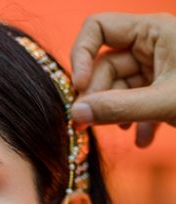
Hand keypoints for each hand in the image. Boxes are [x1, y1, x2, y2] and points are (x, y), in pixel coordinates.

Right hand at [70, 12, 175, 146]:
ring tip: (126, 134)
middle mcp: (152, 43)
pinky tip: (144, 140)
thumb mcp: (164, 104)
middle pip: (105, 65)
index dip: (82, 57)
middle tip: (89, 126)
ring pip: (119, 87)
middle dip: (98, 96)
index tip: (81, 90)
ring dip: (117, 114)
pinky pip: (136, 101)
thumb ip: (118, 109)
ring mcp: (158, 66)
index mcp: (153, 30)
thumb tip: (76, 115)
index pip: (98, 28)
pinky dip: (135, 121)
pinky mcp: (163, 89)